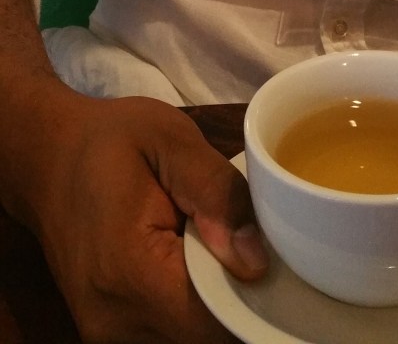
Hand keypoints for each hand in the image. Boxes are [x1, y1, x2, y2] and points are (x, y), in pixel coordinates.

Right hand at [23, 92, 267, 342]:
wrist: (48, 157)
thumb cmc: (110, 140)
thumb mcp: (170, 139)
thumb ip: (217, 192)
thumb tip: (257, 261)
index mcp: (130, 273)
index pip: (215, 319)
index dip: (257, 296)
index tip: (284, 262)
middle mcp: (116, 322)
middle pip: (207, 335)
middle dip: (242, 298)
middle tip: (262, 249)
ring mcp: (111, 334)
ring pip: (192, 337)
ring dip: (218, 304)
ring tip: (228, 253)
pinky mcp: (114, 332)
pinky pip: (171, 331)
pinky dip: (196, 306)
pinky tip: (205, 268)